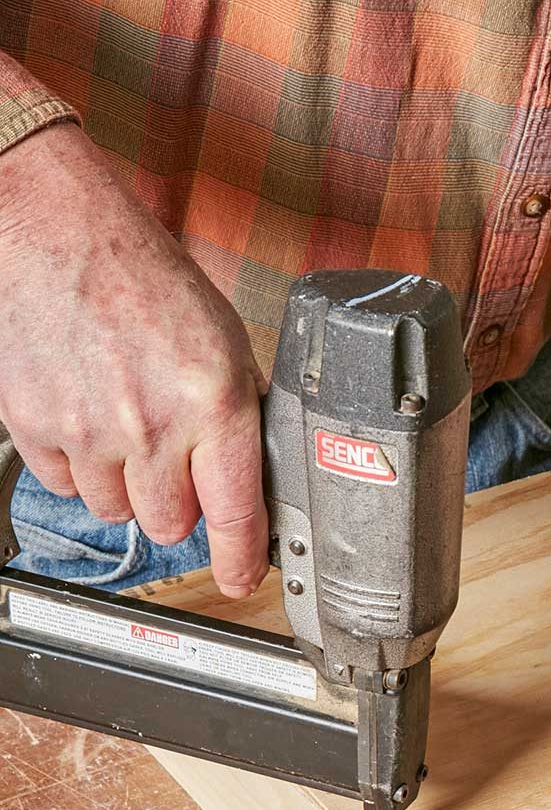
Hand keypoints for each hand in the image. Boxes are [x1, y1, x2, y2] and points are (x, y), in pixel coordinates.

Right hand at [0, 123, 267, 596]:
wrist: (56, 230)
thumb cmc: (144, 277)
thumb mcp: (224, 340)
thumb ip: (239, 410)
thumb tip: (255, 470)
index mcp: (214, 402)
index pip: (235, 512)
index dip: (242, 560)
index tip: (244, 580)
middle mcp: (152, 425)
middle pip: (172, 525)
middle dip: (178, 504)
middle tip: (175, 459)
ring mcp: (88, 431)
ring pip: (118, 511)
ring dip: (128, 485)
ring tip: (127, 424)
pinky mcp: (36, 428)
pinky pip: (67, 486)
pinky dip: (81, 466)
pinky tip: (89, 416)